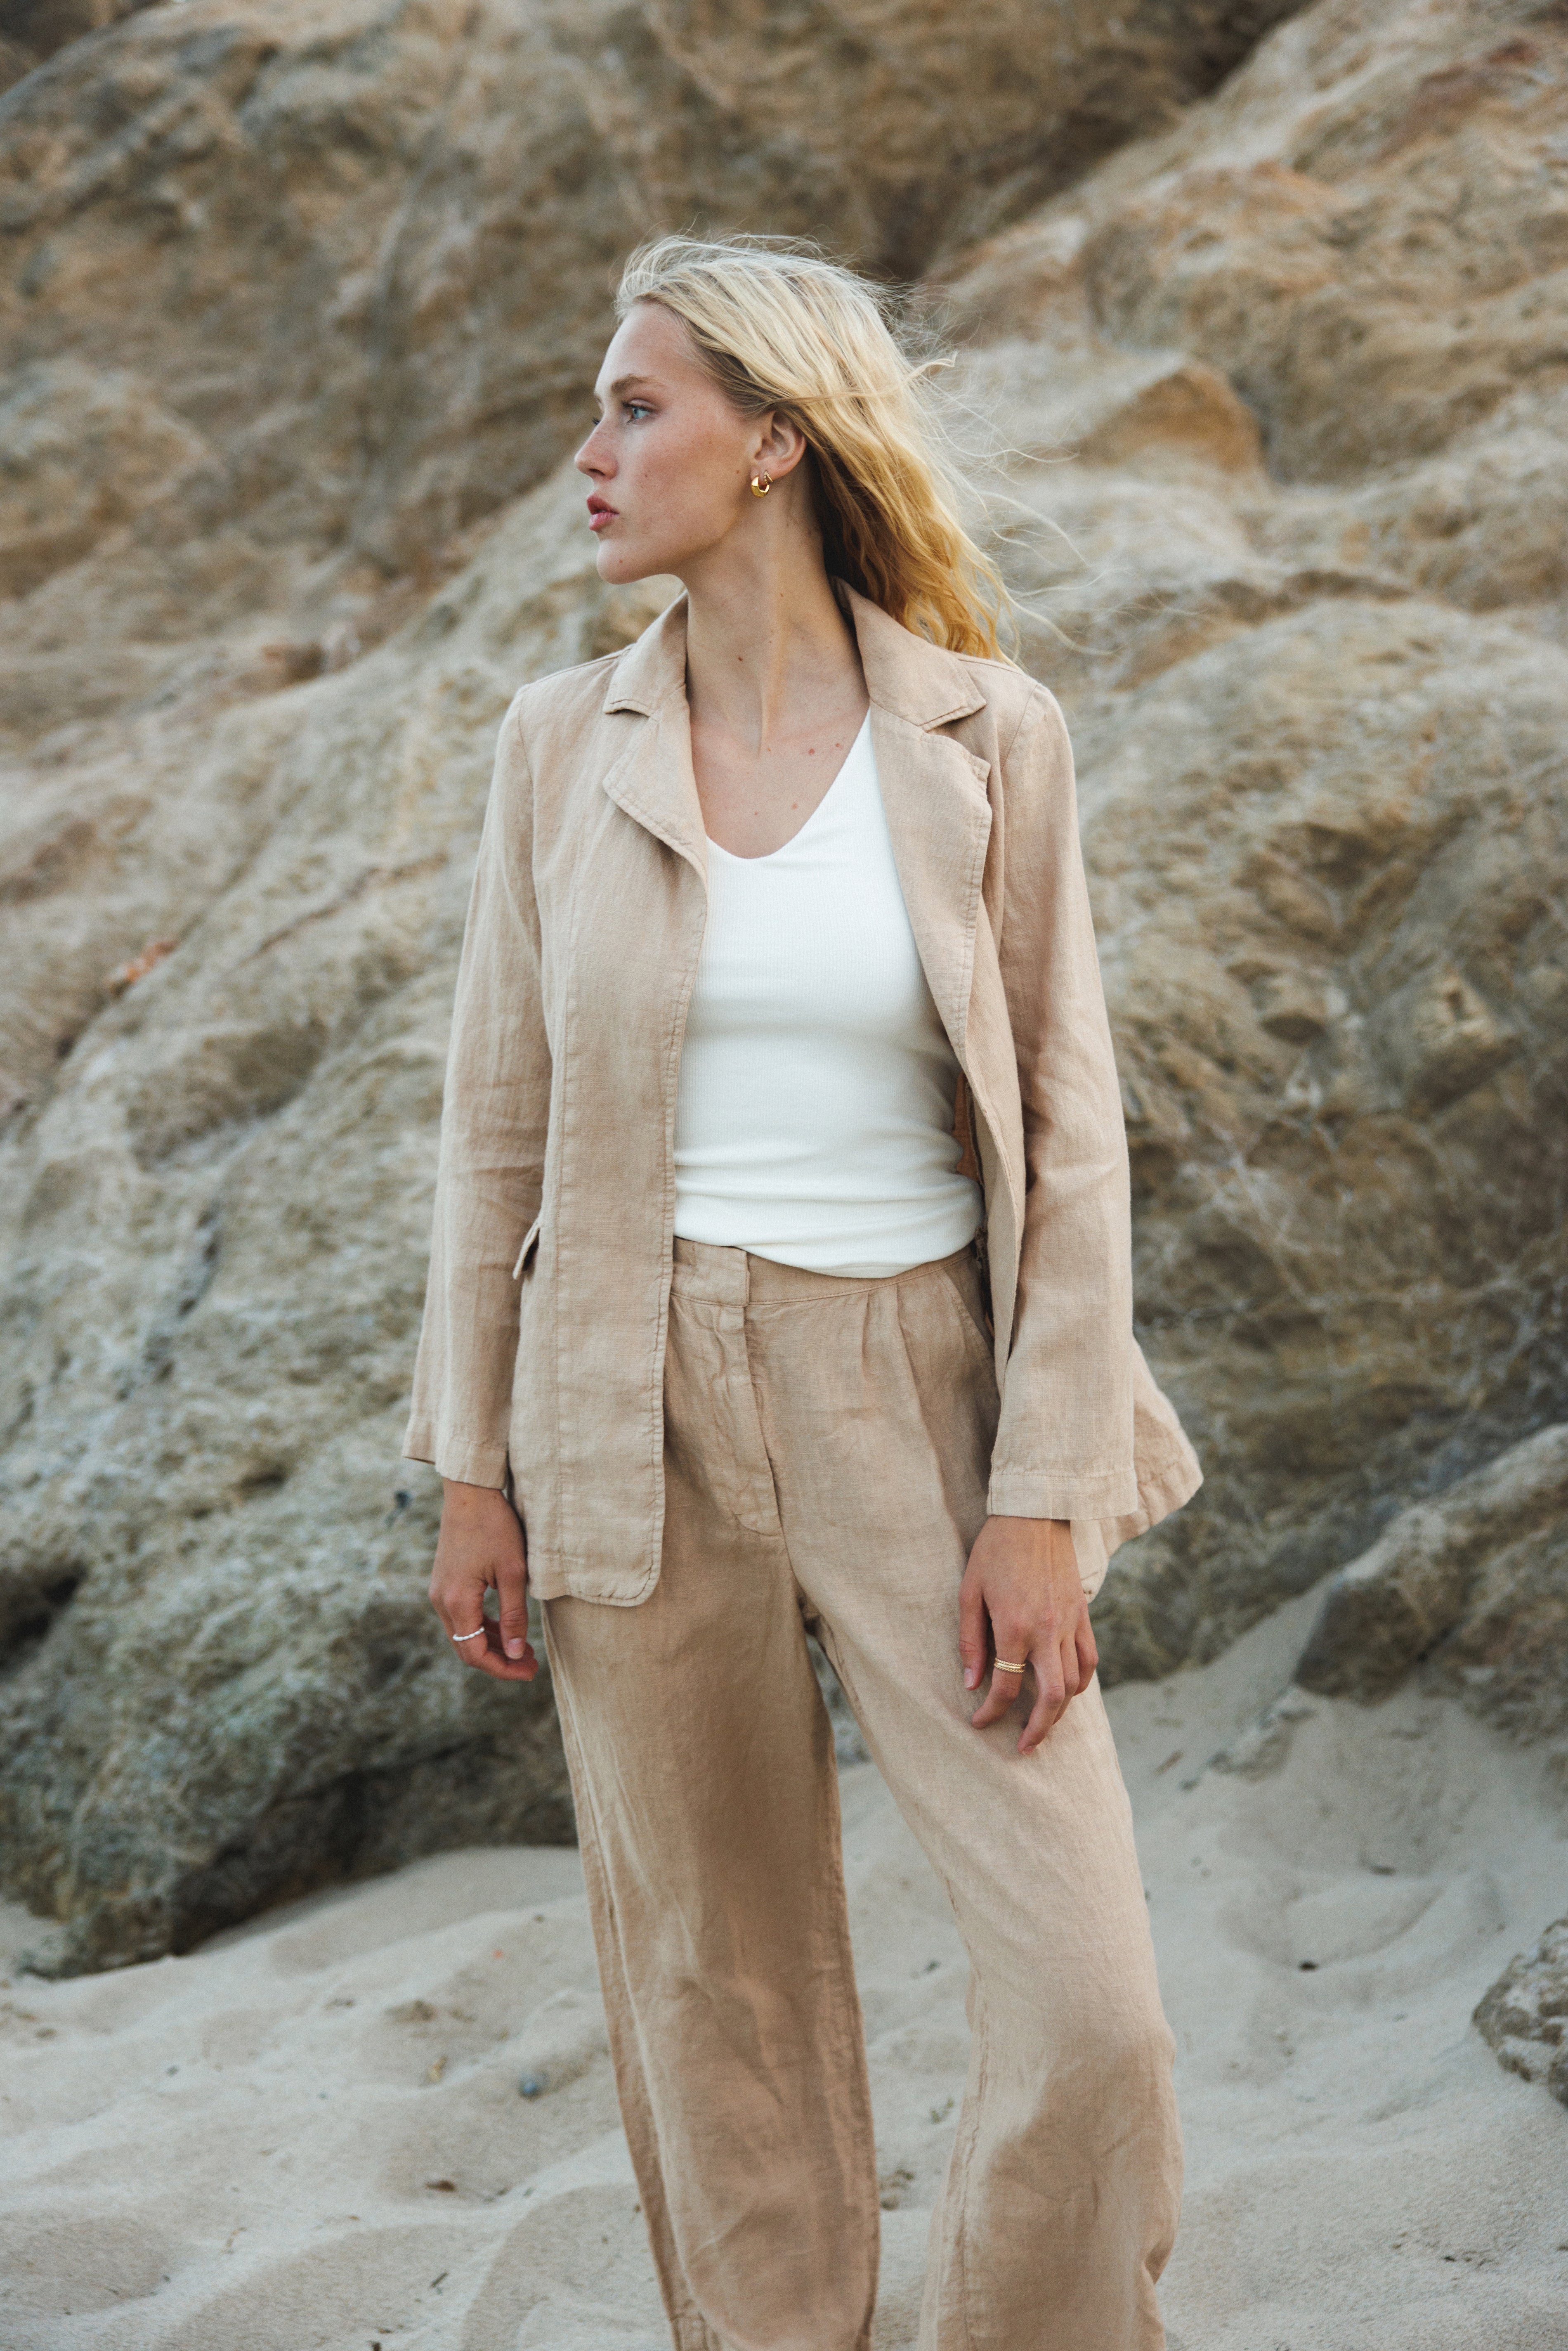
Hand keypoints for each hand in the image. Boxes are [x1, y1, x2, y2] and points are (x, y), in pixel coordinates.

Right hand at [427, 1479, 537, 1680]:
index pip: (475, 1653)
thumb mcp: (513, 1572)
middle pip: (466, 1648)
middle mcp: (441, 1601)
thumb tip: (516, 1655)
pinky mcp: (445, 1583)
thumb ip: (514, 1616)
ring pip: (465, 1634)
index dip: (502, 1669)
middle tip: (531, 1665)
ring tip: (524, 1651)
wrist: (470, 1492)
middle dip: (499, 1661)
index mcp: (457, 1601)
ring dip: (493, 1645)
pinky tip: (507, 1630)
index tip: (529, 1672)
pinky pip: (463, 1617)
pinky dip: (484, 1627)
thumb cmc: (495, 1527)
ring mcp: (440, 1592)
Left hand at [959, 1516, 1095, 1753]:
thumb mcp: (969, 1591)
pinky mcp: (1083, 1614)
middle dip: (1038, 1729)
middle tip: (1024, 1747)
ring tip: (1044, 1725)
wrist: (1034, 1515)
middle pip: (1051, 1696)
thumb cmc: (994, 1550)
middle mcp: (1047, 1630)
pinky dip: (1081, 1683)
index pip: (1005, 1685)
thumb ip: (971, 1640)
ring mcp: (1070, 1623)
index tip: (979, 1723)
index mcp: (1014, 1625)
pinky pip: (1089, 1660)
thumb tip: (971, 1683)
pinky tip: (1067, 1692)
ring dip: (1060, 1711)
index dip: (990, 1711)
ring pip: (1075, 1683)